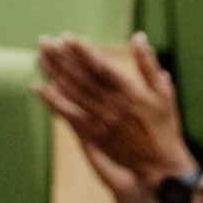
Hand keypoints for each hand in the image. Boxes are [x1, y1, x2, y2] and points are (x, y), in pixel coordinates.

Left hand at [33, 32, 190, 198]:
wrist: (161, 166)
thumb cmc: (164, 128)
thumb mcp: (164, 94)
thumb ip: (149, 65)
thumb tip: (138, 37)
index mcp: (130, 92)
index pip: (101, 66)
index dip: (82, 52)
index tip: (66, 37)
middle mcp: (113, 106)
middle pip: (81, 77)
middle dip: (61, 58)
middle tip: (44, 41)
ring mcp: (102, 121)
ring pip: (72, 93)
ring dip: (53, 74)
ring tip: (39, 57)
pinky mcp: (95, 135)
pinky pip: (70, 115)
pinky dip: (53, 101)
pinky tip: (38, 87)